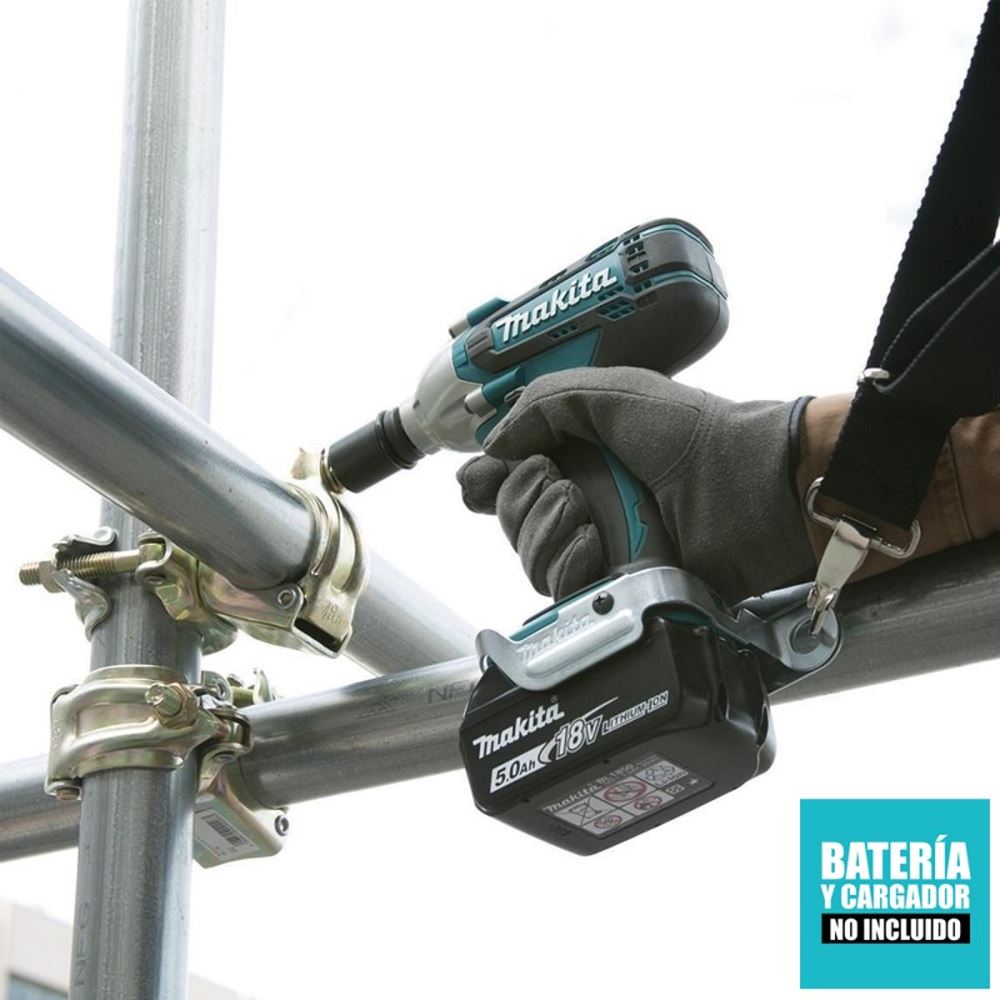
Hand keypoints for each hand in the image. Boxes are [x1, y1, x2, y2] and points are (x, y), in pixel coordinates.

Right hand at [457, 367, 814, 604]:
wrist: (747, 486)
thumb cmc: (690, 432)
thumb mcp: (611, 393)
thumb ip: (542, 405)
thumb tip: (492, 447)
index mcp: (576, 452)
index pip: (507, 475)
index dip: (488, 482)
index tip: (486, 479)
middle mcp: (581, 497)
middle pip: (509, 518)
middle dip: (523, 501)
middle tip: (562, 484)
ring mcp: (598, 544)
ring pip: (528, 556)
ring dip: (546, 532)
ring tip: (587, 515)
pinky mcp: (615, 584)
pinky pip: (561, 588)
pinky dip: (570, 565)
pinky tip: (598, 547)